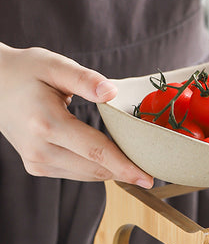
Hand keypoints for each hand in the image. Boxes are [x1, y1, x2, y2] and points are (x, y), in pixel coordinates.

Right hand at [0, 44, 152, 186]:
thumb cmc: (26, 72)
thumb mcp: (54, 65)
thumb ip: (85, 79)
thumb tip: (112, 92)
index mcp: (45, 123)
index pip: (95, 151)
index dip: (125, 166)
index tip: (148, 178)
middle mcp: (39, 149)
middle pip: (96, 168)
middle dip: (124, 168)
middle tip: (147, 162)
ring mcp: (36, 162)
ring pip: (89, 175)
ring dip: (111, 168)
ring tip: (128, 156)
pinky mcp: (37, 167)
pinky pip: (78, 173)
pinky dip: (95, 166)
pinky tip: (101, 153)